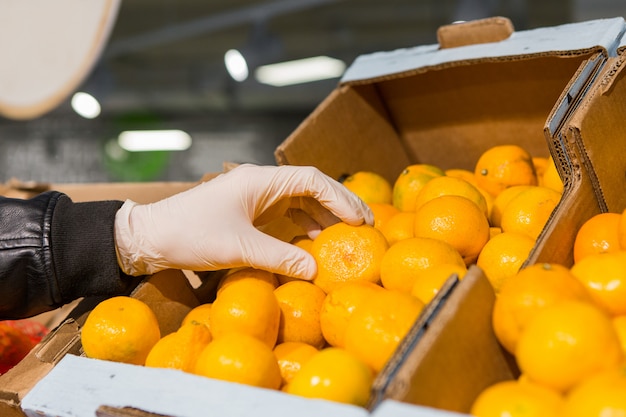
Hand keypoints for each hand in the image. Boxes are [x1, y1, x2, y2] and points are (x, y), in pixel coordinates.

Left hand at [114, 164, 372, 279]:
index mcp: (259, 181)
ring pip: (299, 203)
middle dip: (338, 206)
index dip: (340, 197)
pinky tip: (315, 244)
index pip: (311, 179)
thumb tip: (315, 269)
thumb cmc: (189, 234)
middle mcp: (260, 185)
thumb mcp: (237, 248)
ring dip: (323, 218)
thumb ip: (279, 257)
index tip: (358, 219)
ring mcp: (254, 200)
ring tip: (347, 237)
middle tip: (365, 226)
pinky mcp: (248, 215)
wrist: (149, 238)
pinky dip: (303, 229)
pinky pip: (285, 217)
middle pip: (310, 189)